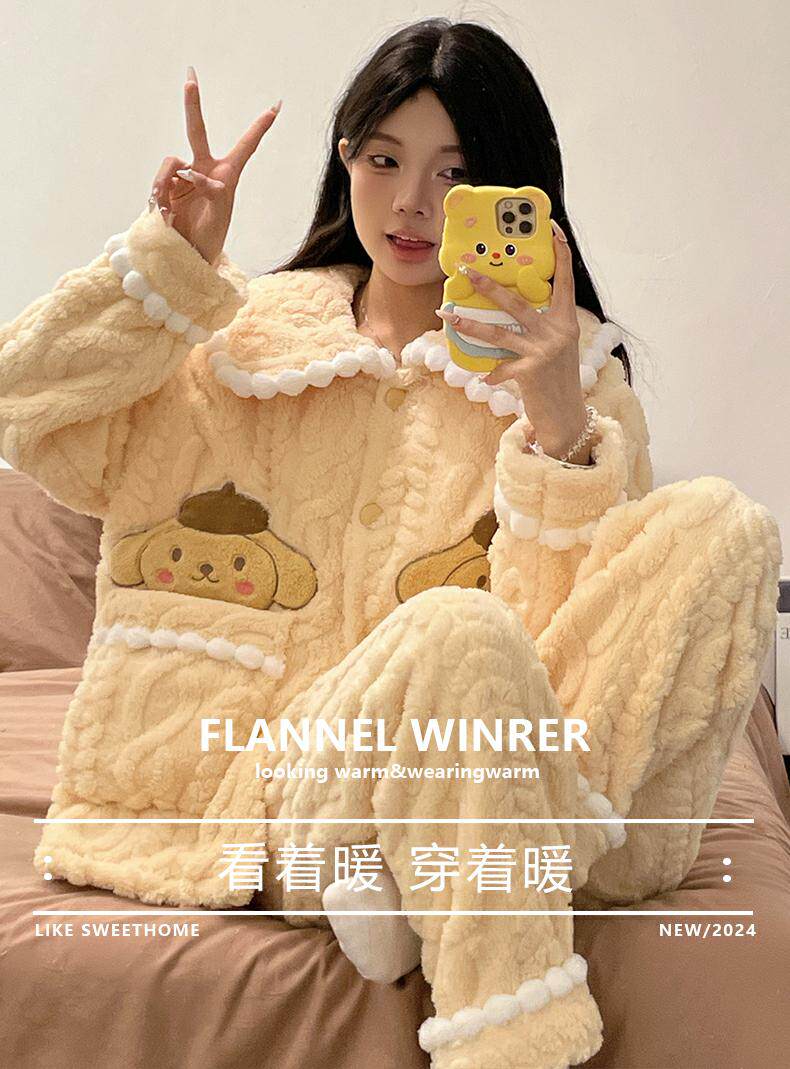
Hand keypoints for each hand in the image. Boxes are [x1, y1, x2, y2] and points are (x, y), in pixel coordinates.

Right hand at [150, 66, 281, 265]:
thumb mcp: (218, 217)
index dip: (259, 127)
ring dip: (167, 182)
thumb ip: (211, 191)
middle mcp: (203, 170)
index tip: (276, 106)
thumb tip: (193, 172)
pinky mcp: (165, 186)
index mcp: (226, 175)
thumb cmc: (209, 240)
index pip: (245, 146)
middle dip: (192, 103)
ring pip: (171, 162)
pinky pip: (159, 180)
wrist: (186, 256)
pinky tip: (164, 214)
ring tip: (168, 209)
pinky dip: (159, 194)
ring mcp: (182, 176)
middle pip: (197, 130)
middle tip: (190, 74)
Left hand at [436, 221, 589, 460]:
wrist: (567, 417)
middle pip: (517, 303)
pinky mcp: (531, 372)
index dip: (561, 255)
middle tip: (468, 272)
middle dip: (490, 286)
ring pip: (498, 332)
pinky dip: (492, 374)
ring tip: (447, 315)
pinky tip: (484, 379)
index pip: (564, 282)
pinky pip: (501, 369)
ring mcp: (544, 352)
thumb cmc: (557, 380)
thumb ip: (541, 329)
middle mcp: (557, 333)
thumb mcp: (557, 349)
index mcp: (566, 322)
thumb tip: (509, 311)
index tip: (553, 230)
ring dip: (469, 323)